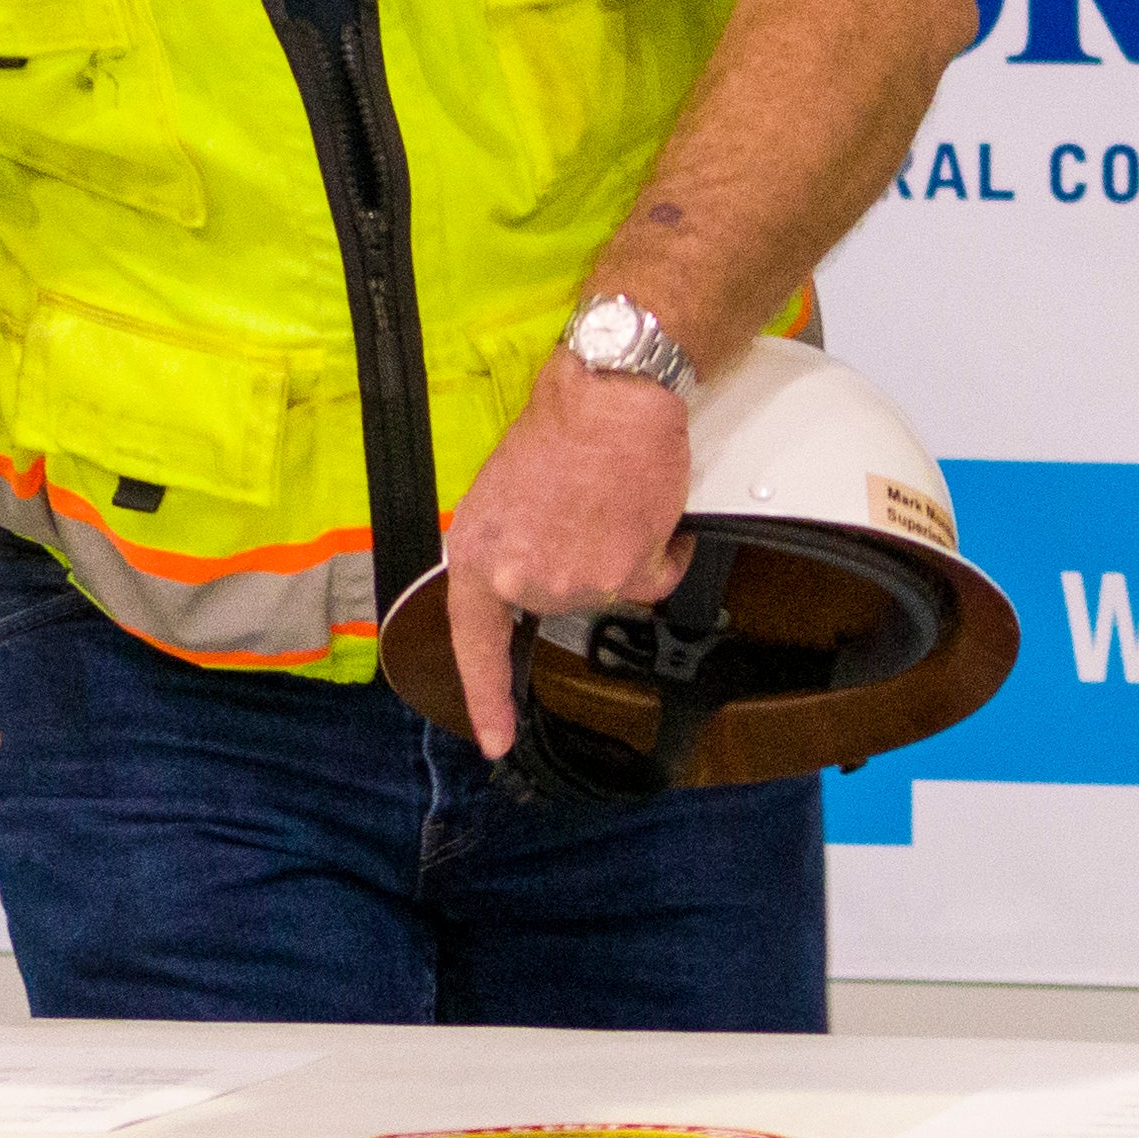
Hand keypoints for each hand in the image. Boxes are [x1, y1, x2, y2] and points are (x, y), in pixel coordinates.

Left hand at [441, 360, 699, 759]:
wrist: (609, 398)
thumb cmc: (560, 429)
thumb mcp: (503, 493)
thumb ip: (509, 548)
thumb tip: (527, 574)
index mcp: (479, 556)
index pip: (476, 644)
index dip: (486, 698)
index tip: (495, 738)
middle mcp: (522, 579)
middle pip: (562, 600)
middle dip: (580, 563)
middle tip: (582, 511)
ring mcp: (575, 582)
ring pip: (612, 588)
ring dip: (624, 553)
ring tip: (613, 500)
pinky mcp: (628, 574)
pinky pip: (655, 578)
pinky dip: (662, 549)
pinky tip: (648, 509)